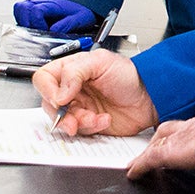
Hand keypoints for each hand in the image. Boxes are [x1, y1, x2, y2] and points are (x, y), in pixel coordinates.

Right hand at [14, 0, 97, 35]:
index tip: (44, 31)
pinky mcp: (33, 9)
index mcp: (53, 5)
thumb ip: (67, 25)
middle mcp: (42, 2)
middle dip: (25, 22)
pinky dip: (22, 20)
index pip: (36, 10)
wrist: (82, 5)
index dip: (37, 23)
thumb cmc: (80, 12)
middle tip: (34, 32)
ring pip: (19, 8)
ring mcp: (36, 4)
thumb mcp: (80, 19)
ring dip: (22, 20)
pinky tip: (32, 28)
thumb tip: (53, 31)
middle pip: (23, 7)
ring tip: (31, 30)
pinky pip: (21, 12)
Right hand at [34, 50, 157, 137]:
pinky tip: (105, 119)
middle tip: (74, 118)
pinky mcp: (89, 124)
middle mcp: (71, 90)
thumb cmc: (129, 75)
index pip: (44, 79)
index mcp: (71, 70)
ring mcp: (79, 108)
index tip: (60, 99)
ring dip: (78, 122)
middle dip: (61, 115)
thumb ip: (75, 72)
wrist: (150, 96)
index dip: (48, 90)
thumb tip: (58, 93)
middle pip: (49, 104)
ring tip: (95, 118)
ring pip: (63, 121)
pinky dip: (91, 128)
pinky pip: (79, 131)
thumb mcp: (102, 62)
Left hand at [127, 117, 194, 193]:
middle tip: (153, 152)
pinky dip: (138, 168)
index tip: (179, 145)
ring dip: (146, 155)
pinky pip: (146, 161)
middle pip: (166, 134)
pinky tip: (131, 175)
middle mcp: (188, 131)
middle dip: (159, 142)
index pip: (189, 132)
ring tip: (136, 165)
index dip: (180, 137)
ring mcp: (175, 139)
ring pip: (154, 146)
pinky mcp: (166, 152)